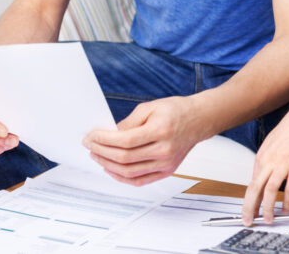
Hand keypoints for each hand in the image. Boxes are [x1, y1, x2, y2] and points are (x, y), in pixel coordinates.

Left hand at [83, 96, 204, 185]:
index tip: (91, 136)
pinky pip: (140, 181)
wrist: (198, 120)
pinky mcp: (167, 171)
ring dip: (108, 165)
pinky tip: (111, 169)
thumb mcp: (150, 107)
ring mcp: (167, 163)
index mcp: (161, 130)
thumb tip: (109, 135)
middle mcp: (164, 150)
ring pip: (130, 172)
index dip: (104, 140)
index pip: (125, 140)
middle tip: (89, 145)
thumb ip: (128, 122)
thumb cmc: (175, 110)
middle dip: (101, 152)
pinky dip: (122, 178)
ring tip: (96, 157)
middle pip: (125, 157)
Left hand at [241, 97, 288, 225]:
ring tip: (268, 220)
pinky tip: (286, 209)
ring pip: (270, 192)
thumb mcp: (271, 143)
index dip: (248, 200)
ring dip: (268, 209)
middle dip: (249, 208)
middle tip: (248, 221)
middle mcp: (269, 161)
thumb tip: (263, 175)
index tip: (248, 210)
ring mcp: (282, 165)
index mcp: (261, 156)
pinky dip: (287, 201)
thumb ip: (266, 160)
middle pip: (255, 189)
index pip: (251, 183)